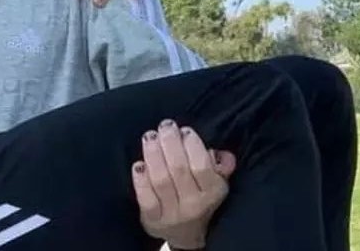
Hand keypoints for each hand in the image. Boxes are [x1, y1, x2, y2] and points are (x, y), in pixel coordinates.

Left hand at [132, 120, 236, 249]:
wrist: (186, 233)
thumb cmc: (199, 197)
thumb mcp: (215, 182)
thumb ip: (220, 165)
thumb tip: (222, 153)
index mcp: (212, 193)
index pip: (202, 167)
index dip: (192, 145)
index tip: (184, 130)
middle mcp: (193, 205)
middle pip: (179, 169)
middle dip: (170, 142)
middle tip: (164, 126)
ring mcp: (172, 214)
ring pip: (161, 180)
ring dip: (153, 154)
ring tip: (150, 136)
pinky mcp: (152, 220)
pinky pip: (145, 198)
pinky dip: (140, 179)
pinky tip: (138, 164)